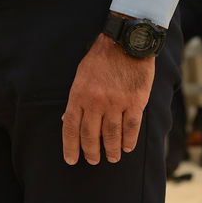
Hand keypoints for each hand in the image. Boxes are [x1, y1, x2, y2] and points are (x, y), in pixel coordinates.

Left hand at [61, 35, 153, 164]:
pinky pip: (131, 128)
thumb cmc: (101, 58)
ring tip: (112, 157)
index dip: (70, 146)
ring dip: (111, 150)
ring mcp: (116, 102)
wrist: (126, 42)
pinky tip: (127, 148)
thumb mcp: (81, 75)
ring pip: (111, 135)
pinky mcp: (134, 102)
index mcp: (79, 94)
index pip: (71, 126)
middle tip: (93, 160)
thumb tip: (66, 119)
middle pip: (91, 135)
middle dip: (91, 152)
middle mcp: (96, 101)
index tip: (71, 159)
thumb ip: (75, 98)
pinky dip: (129, 141)